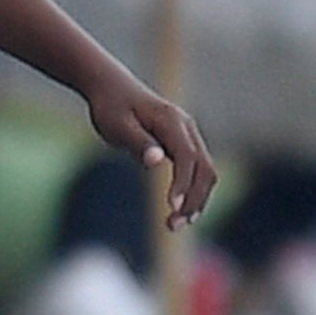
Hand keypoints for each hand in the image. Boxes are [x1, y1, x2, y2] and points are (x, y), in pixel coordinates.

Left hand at [94, 76, 219, 229]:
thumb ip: (138, 143)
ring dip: (196, 199)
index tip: (173, 207)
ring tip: (175, 225)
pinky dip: (193, 191)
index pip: (187, 156)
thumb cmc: (110, 108)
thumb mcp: (117, 125)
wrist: (112, 88)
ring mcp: (188, 135)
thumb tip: (156, 160)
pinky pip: (197, 170)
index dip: (183, 183)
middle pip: (204, 168)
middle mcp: (186, 127)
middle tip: (172, 226)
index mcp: (171, 121)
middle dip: (193, 199)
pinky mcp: (183, 143)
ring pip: (205, 171)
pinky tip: (180, 212)